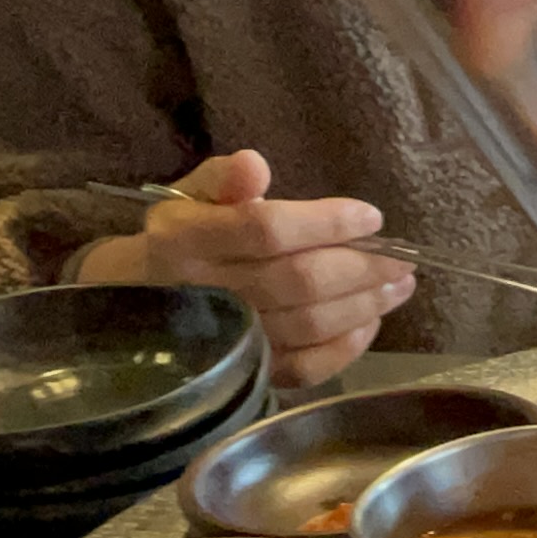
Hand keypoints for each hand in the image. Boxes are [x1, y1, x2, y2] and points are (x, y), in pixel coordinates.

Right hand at [72, 150, 413, 386]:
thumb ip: (224, 179)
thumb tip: (254, 164)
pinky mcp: (249, 373)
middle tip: (401, 259)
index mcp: (187, 240)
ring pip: (311, 325)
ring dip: (365, 304)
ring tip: (398, 286)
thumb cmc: (177, 243)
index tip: (371, 216)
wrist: (135, 309)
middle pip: (299, 280)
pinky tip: (369, 322)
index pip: (267, 230)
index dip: (326, 223)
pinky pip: (307, 367)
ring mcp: (231, 339)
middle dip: (360, 268)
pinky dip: (347, 346)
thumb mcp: (188, 198)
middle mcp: (209, 292)